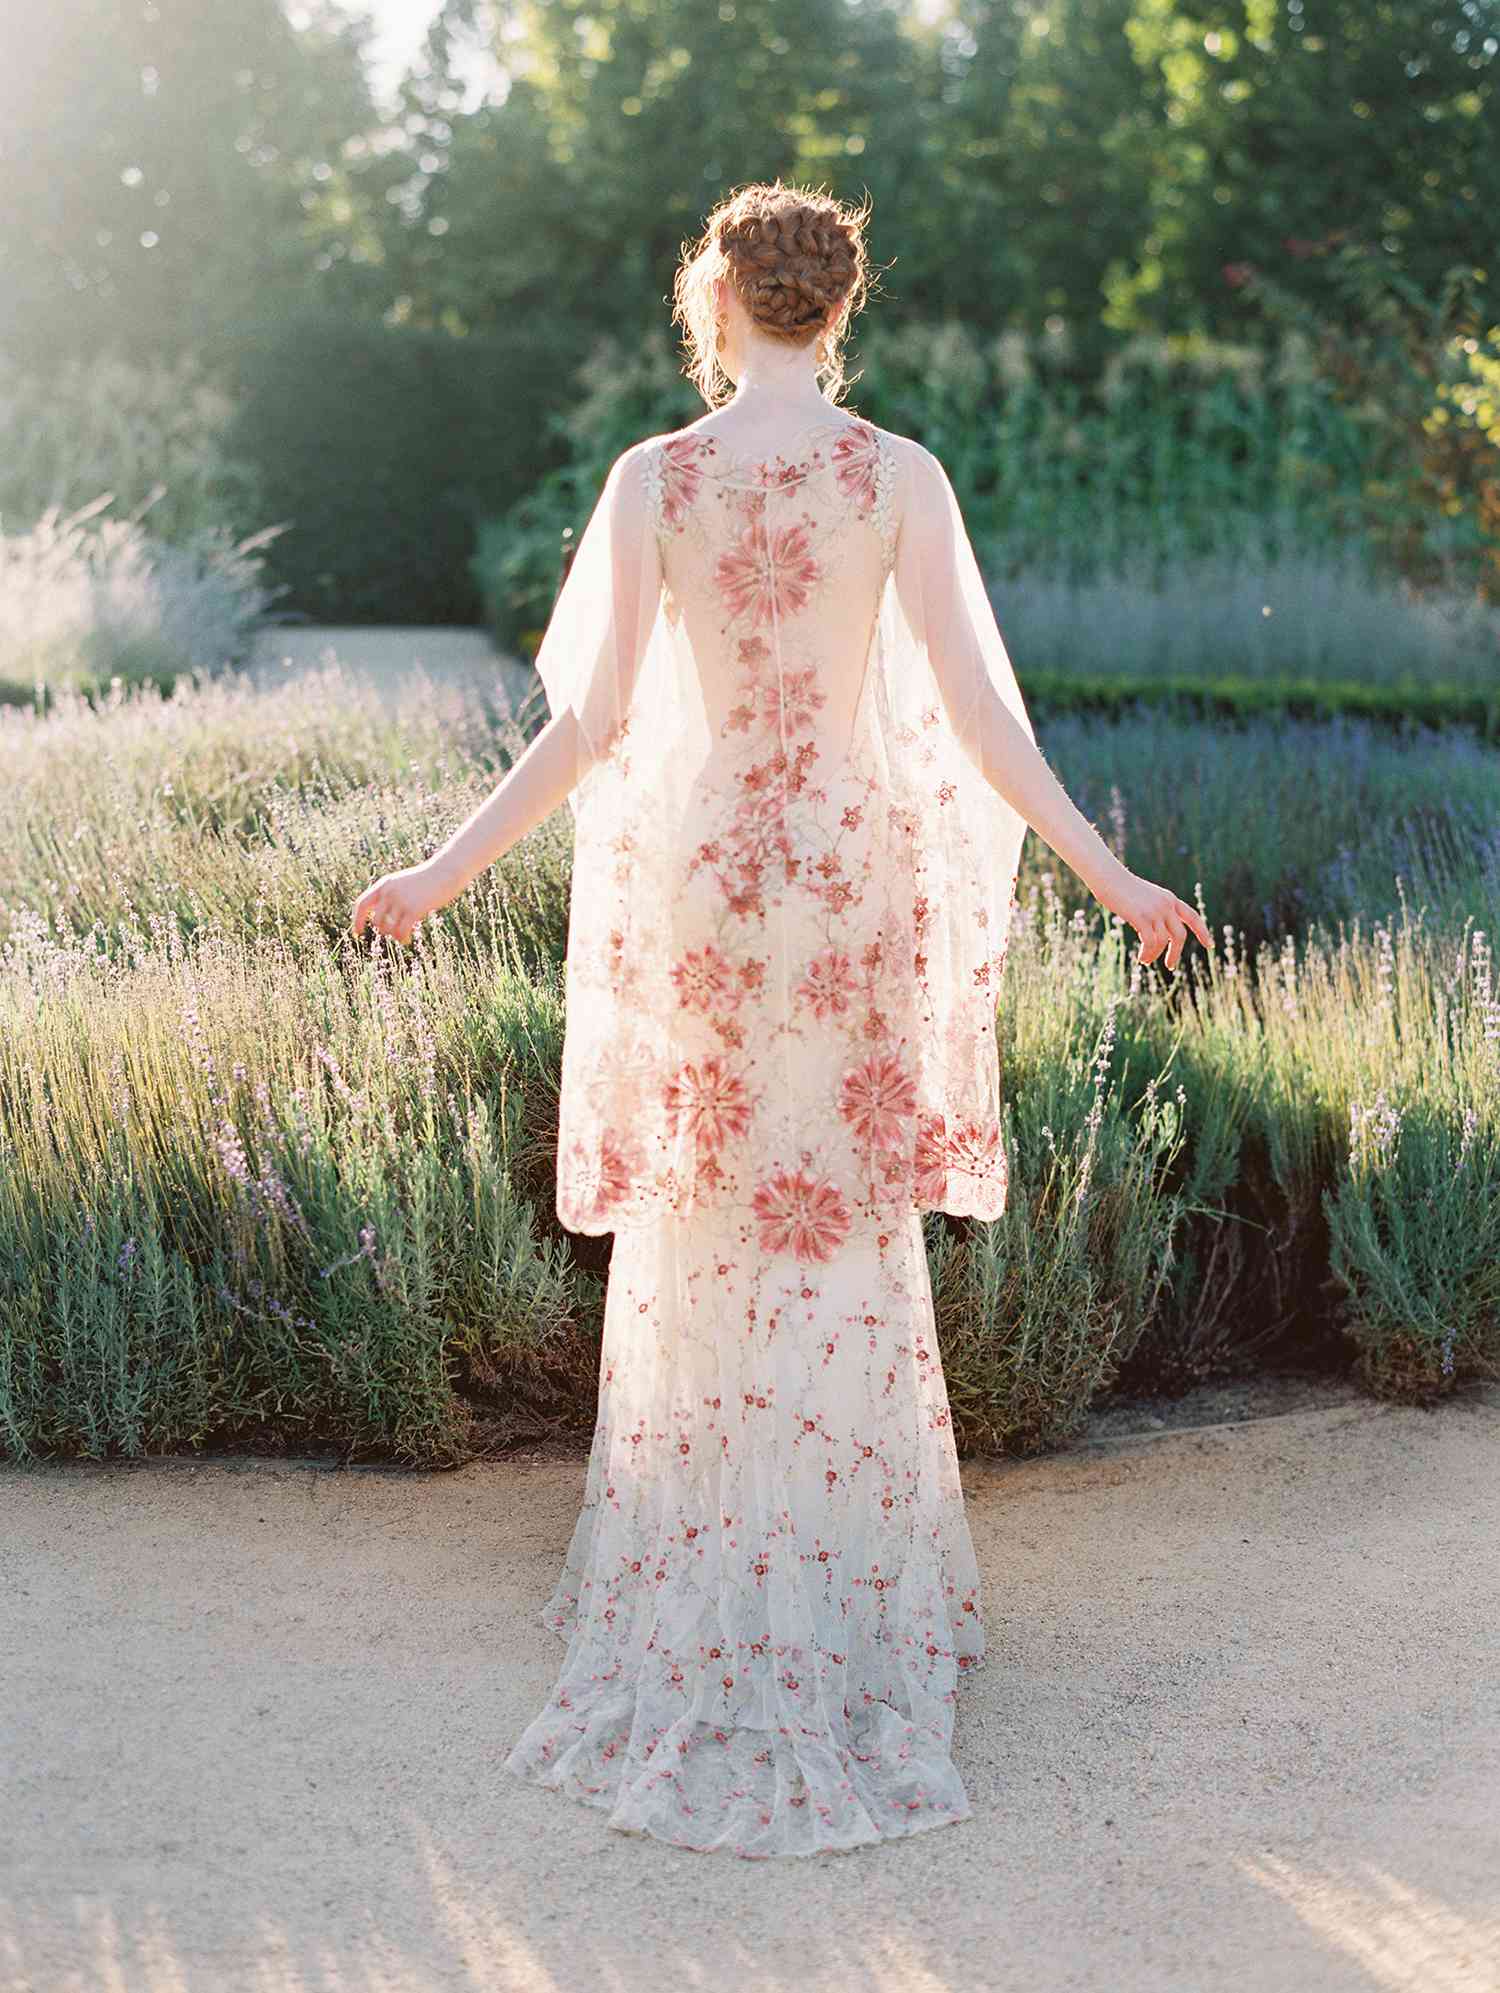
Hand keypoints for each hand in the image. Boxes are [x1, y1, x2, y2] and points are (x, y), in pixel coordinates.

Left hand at [350, 862, 454, 946]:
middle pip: (376, 921)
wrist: (445, 872)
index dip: (357, 920)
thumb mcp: (403, 884)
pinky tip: (406, 941)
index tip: (358, 933)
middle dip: (384, 930)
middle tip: (395, 932)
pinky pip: (401, 931)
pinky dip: (402, 938)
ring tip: (403, 935)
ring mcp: (400, 901)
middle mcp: (389, 892)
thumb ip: (390, 897)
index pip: (362, 904)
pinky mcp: (413, 910)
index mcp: (384, 884)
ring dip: (394, 935)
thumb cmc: (427, 880)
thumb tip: (381, 921)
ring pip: (388, 929)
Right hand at [1091, 864, 1212, 970]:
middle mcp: (1166, 905)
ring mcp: (1154, 911)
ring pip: (1163, 941)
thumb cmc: (1122, 888)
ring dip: (1155, 955)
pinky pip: (1150, 942)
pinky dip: (1147, 953)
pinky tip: (1141, 958)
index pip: (1192, 917)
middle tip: (1170, 966)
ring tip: (1145, 961)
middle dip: (1175, 953)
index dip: (1202, 931)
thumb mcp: (1145, 898)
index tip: (1209, 945)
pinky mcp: (1141, 917)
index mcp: (1170, 899)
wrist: (1109, 877)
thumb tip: (1157, 933)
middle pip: (1179, 935)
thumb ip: (1155, 911)